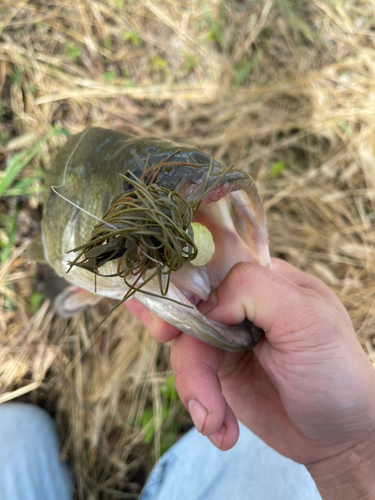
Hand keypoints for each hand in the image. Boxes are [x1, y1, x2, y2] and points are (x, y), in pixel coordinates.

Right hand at [126, 259, 374, 497]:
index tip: (168, 327)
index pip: (210, 268)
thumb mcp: (307, 318)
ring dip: (195, 391)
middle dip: (185, 353)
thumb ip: (256, 290)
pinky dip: (198, 405)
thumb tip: (208, 305)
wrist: (340, 436)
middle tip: (192, 388)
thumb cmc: (336, 371)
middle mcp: (241, 304)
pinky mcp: (219, 372)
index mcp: (264, 279)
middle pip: (190, 313)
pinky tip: (219, 429)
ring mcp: (227, 339)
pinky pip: (191, 379)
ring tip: (217, 424)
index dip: (181, 291)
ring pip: (185, 349)